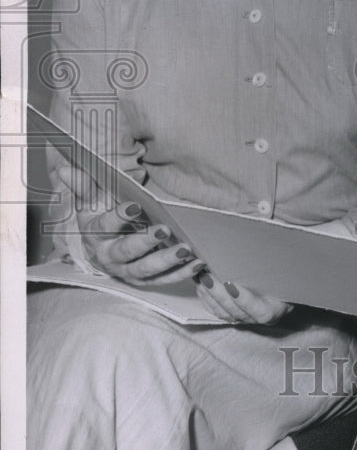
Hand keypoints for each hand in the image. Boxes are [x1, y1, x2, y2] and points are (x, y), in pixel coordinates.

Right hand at [59, 166, 205, 285]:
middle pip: (127, 251)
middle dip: (145, 241)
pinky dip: (182, 273)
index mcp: (96, 234)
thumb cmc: (99, 218)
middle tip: (164, 230)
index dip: (119, 216)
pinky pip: (164, 280)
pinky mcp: (146, 280)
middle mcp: (110, 257)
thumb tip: (65, 169)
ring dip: (167, 261)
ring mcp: (129, 271)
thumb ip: (83, 186)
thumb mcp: (89, 202)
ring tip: (186, 249)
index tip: (136, 206)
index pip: (105, 225)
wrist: (103, 248)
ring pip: (147, 269)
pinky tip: (198, 263)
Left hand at [194, 272, 293, 325]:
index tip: (231, 284)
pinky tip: (199, 282)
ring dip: (209, 294)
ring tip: (201, 276)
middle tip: (208, 275)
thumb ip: (275, 264)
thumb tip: (268, 239)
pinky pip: (214, 310)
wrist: (279, 286)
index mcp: (273, 310)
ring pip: (221, 311)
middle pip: (234, 310)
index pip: (258, 310)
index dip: (243, 299)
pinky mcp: (229, 315)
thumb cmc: (282, 277)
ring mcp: (241, 319)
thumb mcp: (283, 272)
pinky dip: (205, 297)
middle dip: (218, 293)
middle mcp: (256, 319)